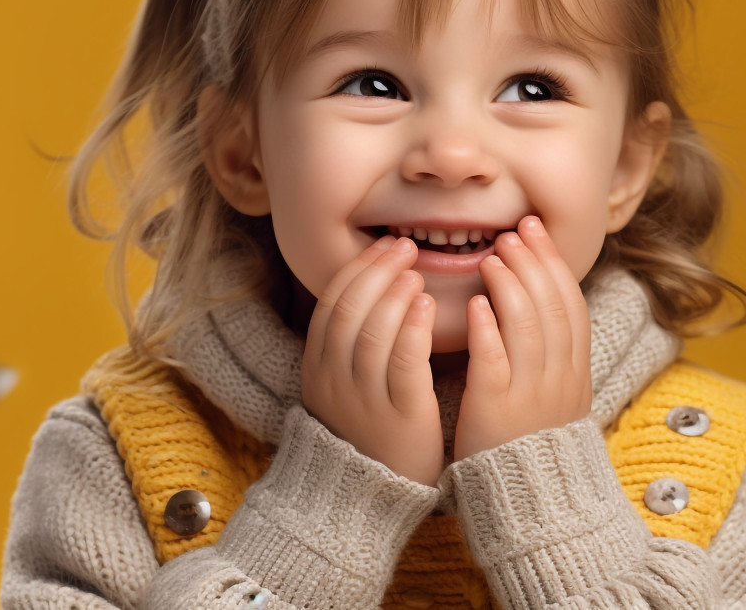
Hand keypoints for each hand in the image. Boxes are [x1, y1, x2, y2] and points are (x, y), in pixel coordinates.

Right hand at [300, 235, 444, 485]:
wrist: (369, 498)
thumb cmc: (366, 431)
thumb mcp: (342, 386)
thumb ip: (350, 343)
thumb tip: (372, 289)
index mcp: (318, 369)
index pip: (331, 305)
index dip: (357, 271)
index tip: (382, 247)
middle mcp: (335, 381)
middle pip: (349, 311)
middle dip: (376, 273)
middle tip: (403, 248)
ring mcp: (364, 399)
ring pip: (371, 333)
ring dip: (393, 295)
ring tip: (415, 272)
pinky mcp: (400, 416)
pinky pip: (403, 364)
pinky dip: (412, 329)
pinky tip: (427, 306)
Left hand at [453, 215, 592, 461]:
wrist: (534, 502)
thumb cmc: (533, 442)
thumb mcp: (558, 396)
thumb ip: (552, 353)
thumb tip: (539, 301)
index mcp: (574, 372)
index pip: (570, 304)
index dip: (552, 263)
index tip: (535, 231)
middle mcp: (559, 377)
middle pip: (551, 306)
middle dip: (532, 263)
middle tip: (513, 232)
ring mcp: (531, 394)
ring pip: (527, 326)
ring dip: (510, 286)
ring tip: (493, 257)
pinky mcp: (497, 410)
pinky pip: (495, 362)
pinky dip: (488, 329)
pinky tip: (476, 304)